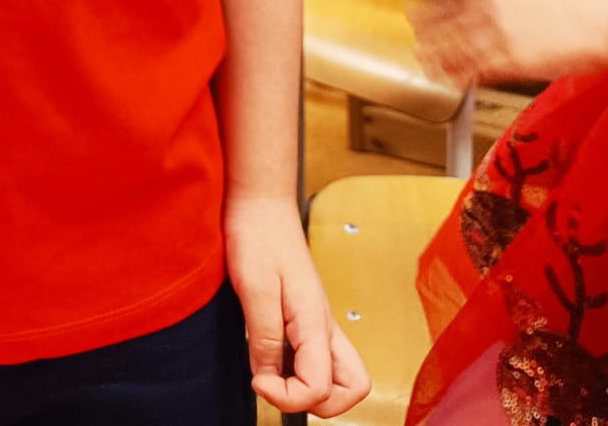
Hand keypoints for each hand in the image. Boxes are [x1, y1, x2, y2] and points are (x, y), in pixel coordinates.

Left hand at [223, 196, 370, 416]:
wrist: (262, 202)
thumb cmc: (259, 234)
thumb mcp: (254, 288)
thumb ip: (263, 338)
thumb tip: (267, 378)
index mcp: (315, 321)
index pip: (319, 387)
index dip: (287, 397)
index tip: (257, 380)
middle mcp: (324, 325)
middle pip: (353, 388)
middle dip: (320, 404)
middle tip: (279, 389)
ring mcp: (319, 322)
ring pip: (340, 376)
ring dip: (313, 390)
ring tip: (274, 376)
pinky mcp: (307, 317)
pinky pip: (319, 359)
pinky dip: (301, 372)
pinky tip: (273, 358)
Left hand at [391, 0, 607, 87]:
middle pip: (439, 10)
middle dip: (423, 20)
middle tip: (415, 24)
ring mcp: (497, 30)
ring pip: (449, 43)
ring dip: (432, 51)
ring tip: (422, 56)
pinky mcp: (511, 60)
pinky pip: (472, 68)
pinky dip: (455, 72)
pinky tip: (447, 75)